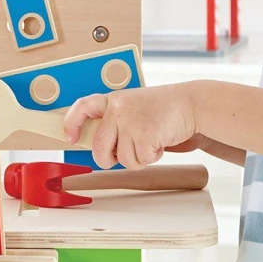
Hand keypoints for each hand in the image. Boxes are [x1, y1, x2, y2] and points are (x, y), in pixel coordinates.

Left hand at [62, 85, 197, 169]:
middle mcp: (118, 109)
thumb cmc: (163, 109)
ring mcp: (130, 122)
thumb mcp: (133, 108)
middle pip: (99, 149)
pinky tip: (160, 142)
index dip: (72, 123)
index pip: (82, 107)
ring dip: (139, 158)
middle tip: (121, 156)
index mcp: (113, 100)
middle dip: (109, 160)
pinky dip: (152, 157)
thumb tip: (100, 147)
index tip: (71, 137)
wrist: (191, 103)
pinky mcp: (144, 134)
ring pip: (123, 159)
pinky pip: (141, 160)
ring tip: (151, 141)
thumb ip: (116, 122)